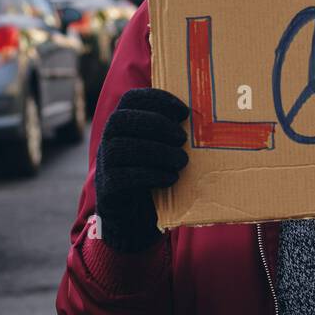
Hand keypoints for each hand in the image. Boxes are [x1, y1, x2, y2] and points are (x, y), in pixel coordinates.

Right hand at [94, 88, 189, 251]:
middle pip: (122, 120)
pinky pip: (122, 176)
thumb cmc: (155, 173)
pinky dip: (150, 175)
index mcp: (124, 122)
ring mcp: (105, 162)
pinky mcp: (107, 187)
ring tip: (182, 161)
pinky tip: (171, 178)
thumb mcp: (162, 148)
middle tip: (183, 138)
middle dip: (156, 124)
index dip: (157, 100)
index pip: (132, 98)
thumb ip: (174, 131)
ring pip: (122, 147)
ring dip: (157, 152)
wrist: (135, 215)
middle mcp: (108, 138)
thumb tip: (209, 118)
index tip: (184, 111)